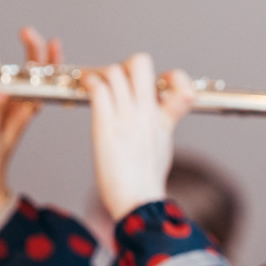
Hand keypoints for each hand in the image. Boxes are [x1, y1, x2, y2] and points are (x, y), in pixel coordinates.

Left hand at [84, 52, 195, 220]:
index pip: (181, 85)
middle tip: (117, 81)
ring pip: (115, 72)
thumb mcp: (162, 150)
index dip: (170, 78)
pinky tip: (84, 88)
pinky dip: (89, 81)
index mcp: (165, 121)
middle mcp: (148, 113)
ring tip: (92, 84)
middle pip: (141, 63)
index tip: (155, 86)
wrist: (138, 202)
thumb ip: (161, 128)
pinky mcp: (106, 124)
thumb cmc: (145, 183)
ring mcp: (127, 117)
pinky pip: (98, 88)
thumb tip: (158, 119)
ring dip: (101, 74)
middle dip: (126, 66)